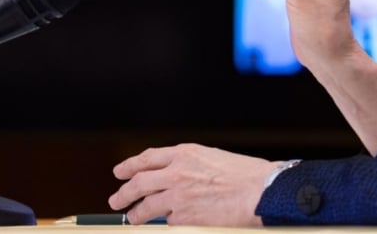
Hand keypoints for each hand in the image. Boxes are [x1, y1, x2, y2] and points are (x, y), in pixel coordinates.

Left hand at [108, 143, 274, 225]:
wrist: (260, 191)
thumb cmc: (245, 175)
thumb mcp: (212, 158)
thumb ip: (189, 165)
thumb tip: (172, 176)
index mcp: (185, 153)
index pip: (147, 158)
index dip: (130, 165)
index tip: (121, 172)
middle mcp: (176, 173)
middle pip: (138, 183)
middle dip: (123, 192)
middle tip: (116, 199)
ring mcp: (177, 196)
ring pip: (146, 207)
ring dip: (137, 214)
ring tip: (133, 217)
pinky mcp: (183, 217)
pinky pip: (168, 222)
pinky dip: (169, 222)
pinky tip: (173, 222)